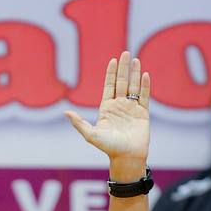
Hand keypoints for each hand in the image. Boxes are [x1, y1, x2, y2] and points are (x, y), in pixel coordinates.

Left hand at [65, 51, 150, 171]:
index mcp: (107, 108)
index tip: (113, 60)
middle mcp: (119, 106)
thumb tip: (65, 112)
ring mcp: (131, 109)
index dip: (111, 73)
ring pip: (134, 86)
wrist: (127, 157)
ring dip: (135, 73)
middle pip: (122, 82)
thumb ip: (79, 123)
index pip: (109, 86)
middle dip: (124, 68)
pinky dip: (145, 85)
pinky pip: (144, 96)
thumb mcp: (91, 135)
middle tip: (126, 53)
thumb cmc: (109, 148)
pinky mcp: (143, 113)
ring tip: (136, 60)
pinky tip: (145, 74)